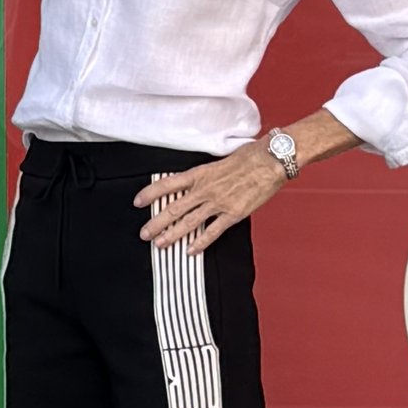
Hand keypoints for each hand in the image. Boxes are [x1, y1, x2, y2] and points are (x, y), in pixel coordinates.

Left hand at [136, 142, 287, 251]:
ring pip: (188, 222)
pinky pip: (212, 232)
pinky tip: (190, 251)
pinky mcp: (233, 214)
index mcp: (199, 174)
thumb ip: (206, 174)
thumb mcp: (219, 161)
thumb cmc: (249, 156)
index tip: (138, 202)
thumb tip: (197, 182)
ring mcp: (218, 203)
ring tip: (160, 244)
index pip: (167, 184)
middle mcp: (204, 189)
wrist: (270, 160)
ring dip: (172, 235)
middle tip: (145, 234)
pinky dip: (200, 243)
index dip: (150, 194)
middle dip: (156, 223)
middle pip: (173, 208)